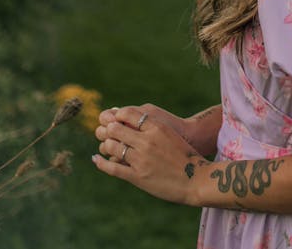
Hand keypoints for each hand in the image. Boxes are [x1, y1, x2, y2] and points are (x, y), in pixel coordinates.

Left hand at [93, 105, 207, 203]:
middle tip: (105, 131)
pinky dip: (101, 162)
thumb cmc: (183, 154)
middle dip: (108, 129)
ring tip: (106, 145)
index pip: (128, 113)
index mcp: (156, 127)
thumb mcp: (168, 133)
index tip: (115, 118)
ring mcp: (141, 159)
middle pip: (116, 129)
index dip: (118, 115)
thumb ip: (150, 125)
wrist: (195, 179)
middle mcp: (147, 141)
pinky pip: (113, 168)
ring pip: (113, 147)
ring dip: (106, 145)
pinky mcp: (137, 176)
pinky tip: (96, 158)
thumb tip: (129, 117)